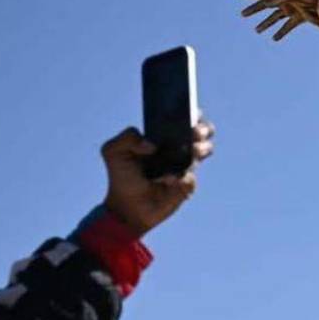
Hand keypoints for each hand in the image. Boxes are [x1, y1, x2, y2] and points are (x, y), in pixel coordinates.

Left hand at [101, 120, 214, 236]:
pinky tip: (168, 181)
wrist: (127, 206)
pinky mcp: (187, 185)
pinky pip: (190, 177)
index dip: (193, 113)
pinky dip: (181, 177)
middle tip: (193, 133)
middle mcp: (179, 148)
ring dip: (200, 149)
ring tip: (190, 152)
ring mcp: (186, 166)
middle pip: (204, 131)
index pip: (186, 117)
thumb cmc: (122, 176)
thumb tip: (151, 144)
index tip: (190, 113)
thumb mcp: (113, 152)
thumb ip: (127, 138)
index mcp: (165, 136)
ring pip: (205, 150)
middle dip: (203, 129)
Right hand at [241, 0, 318, 40]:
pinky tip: (274, 39)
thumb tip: (267, 3)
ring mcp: (293, 9)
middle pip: (267, 6)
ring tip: (257, 31)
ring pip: (276, 17)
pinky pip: (288, 25)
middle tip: (242, 15)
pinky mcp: (301, 16)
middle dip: (255, 10)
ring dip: (266, 23)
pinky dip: (281, 31)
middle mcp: (287, 1)